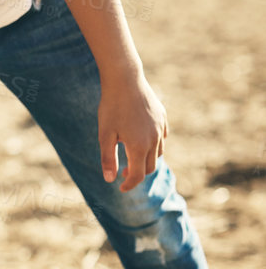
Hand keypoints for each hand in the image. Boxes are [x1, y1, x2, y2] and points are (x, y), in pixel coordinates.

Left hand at [99, 73, 167, 191]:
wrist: (125, 80)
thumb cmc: (111, 107)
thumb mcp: (104, 135)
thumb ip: (108, 159)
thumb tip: (109, 180)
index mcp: (139, 146)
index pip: (138, 175)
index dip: (129, 184)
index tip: (121, 188)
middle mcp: (154, 139)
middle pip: (150, 166)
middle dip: (137, 173)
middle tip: (123, 172)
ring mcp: (160, 128)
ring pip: (158, 153)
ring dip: (146, 159)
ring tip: (132, 156)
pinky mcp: (162, 118)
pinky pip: (161, 138)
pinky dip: (153, 145)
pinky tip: (142, 140)